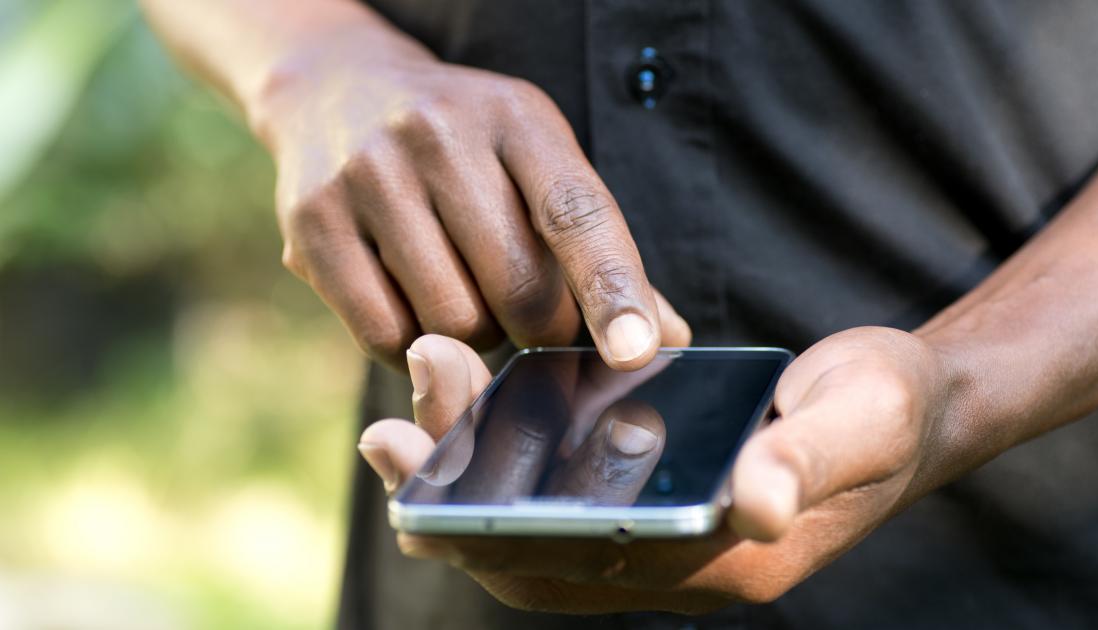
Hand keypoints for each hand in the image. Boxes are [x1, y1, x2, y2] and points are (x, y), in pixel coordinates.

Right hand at [256, 32, 678, 369]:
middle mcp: (439, 136)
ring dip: (474, 337)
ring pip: (452, 321)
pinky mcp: (312, 224)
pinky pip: (384, 334)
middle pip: (516, 286)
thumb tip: (667, 336)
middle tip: (533, 321)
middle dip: (540, 329)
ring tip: (467, 298)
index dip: (613, 289)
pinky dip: (414, 347)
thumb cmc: (467, 146)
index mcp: (516, 118)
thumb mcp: (539, 164)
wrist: (337, 90)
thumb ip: (600, 249)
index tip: (638, 352)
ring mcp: (368, 176)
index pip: (576, 213)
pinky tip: (416, 309)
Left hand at [358, 326, 953, 613]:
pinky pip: (561, 499)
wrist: (911, 411)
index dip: (485, 528)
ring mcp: (664, 536)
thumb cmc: (886, 412)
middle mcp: (679, 563)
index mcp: (723, 559)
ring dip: (467, 480)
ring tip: (411, 413)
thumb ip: (806, 459)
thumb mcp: (863, 419)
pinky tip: (476, 411)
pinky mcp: (657, 498)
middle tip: (388, 429)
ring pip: (536, 529)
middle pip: (534, 552)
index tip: (413, 470)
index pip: (576, 564)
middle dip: (450, 497)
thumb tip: (750, 497)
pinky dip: (508, 464)